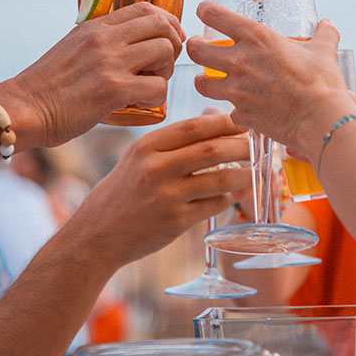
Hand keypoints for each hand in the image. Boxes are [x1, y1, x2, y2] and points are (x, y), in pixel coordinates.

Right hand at [0, 2, 185, 146]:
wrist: (22, 110)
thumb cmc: (46, 88)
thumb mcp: (71, 49)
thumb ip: (97, 43)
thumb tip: (125, 47)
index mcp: (94, 26)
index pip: (145, 8)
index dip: (167, 23)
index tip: (169, 40)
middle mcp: (104, 39)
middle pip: (162, 26)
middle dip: (173, 45)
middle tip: (163, 66)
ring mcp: (109, 62)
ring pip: (165, 52)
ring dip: (166, 71)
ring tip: (150, 85)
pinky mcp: (113, 90)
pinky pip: (158, 87)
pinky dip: (157, 98)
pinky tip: (141, 105)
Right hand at [69, 112, 250, 265]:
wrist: (96, 235)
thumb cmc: (121, 194)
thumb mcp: (136, 159)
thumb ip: (170, 144)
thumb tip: (214, 123)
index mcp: (146, 146)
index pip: (194, 126)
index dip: (225, 122)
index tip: (244, 120)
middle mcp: (155, 168)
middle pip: (211, 149)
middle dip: (242, 146)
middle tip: (259, 145)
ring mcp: (166, 196)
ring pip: (218, 179)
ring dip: (244, 174)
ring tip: (257, 170)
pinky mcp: (175, 221)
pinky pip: (213, 205)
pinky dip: (230, 198)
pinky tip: (238, 194)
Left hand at [188, 2, 345, 152]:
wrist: (320, 119)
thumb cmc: (321, 82)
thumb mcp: (324, 51)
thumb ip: (324, 35)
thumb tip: (327, 24)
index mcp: (256, 37)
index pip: (215, 15)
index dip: (205, 11)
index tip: (205, 11)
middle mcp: (239, 61)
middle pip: (196, 50)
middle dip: (193, 46)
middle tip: (198, 46)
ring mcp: (236, 90)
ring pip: (201, 83)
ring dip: (203, 80)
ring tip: (208, 80)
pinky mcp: (240, 114)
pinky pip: (229, 111)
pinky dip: (234, 110)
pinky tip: (242, 109)